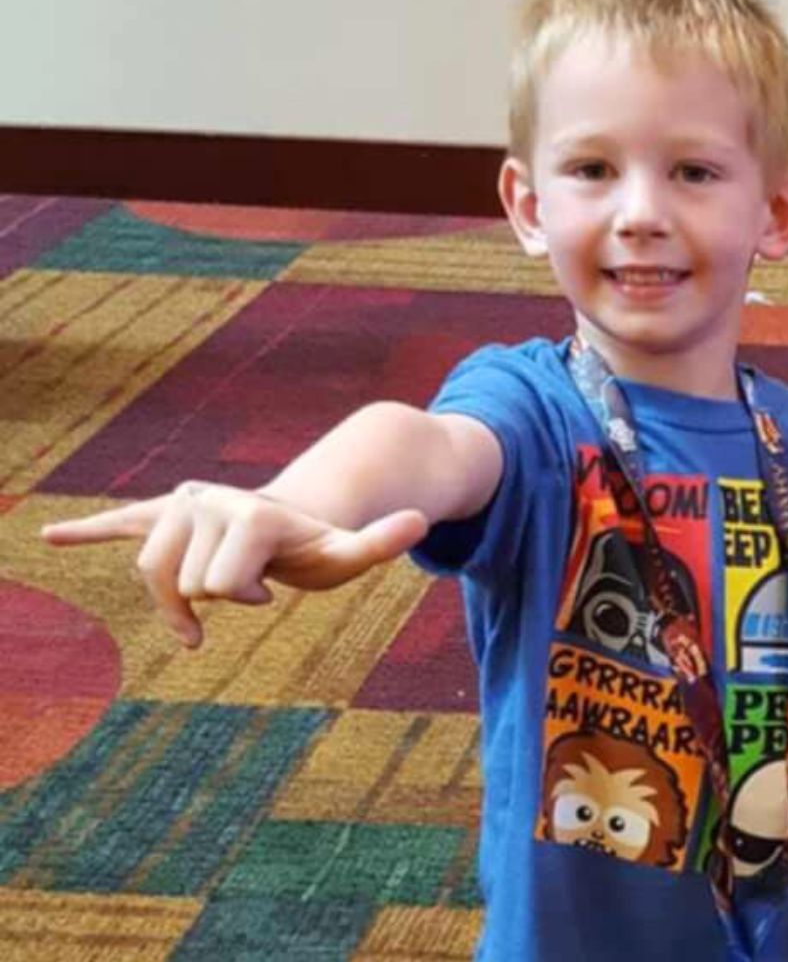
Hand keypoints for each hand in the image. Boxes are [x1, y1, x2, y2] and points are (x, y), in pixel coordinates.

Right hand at [41, 482, 427, 647]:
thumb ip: (382, 540)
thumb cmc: (321, 546)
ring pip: (146, 568)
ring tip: (202, 606)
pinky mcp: (163, 513)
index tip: (269, 594)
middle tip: (252, 585)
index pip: (216, 581)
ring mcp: (183, 507)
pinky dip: (86, 528)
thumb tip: (420, 521)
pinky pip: (120, 521)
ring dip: (173, 594)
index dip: (242, 594)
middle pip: (179, 579)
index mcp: (247, 514)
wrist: (298, 516)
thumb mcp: (351, 552)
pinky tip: (48, 534)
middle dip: (213, 594)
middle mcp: (207, 501)